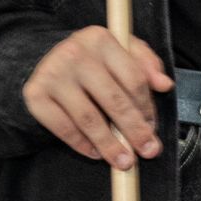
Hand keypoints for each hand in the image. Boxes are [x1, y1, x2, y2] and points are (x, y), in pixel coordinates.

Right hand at [22, 27, 172, 167]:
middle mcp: (75, 53)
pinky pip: (63, 127)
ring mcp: (53, 74)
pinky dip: (81, 144)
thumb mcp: (121, 51)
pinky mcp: (35, 94)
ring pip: (89, 118)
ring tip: (124, 161)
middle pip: (114, 100)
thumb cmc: (93, 59)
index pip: (133, 79)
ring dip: (110, 145)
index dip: (147, 108)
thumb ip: (146, 64)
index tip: (153, 128)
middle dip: (134, 131)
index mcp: (100, 39)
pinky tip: (95, 152)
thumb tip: (164, 84)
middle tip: (148, 151)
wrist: (47, 59)